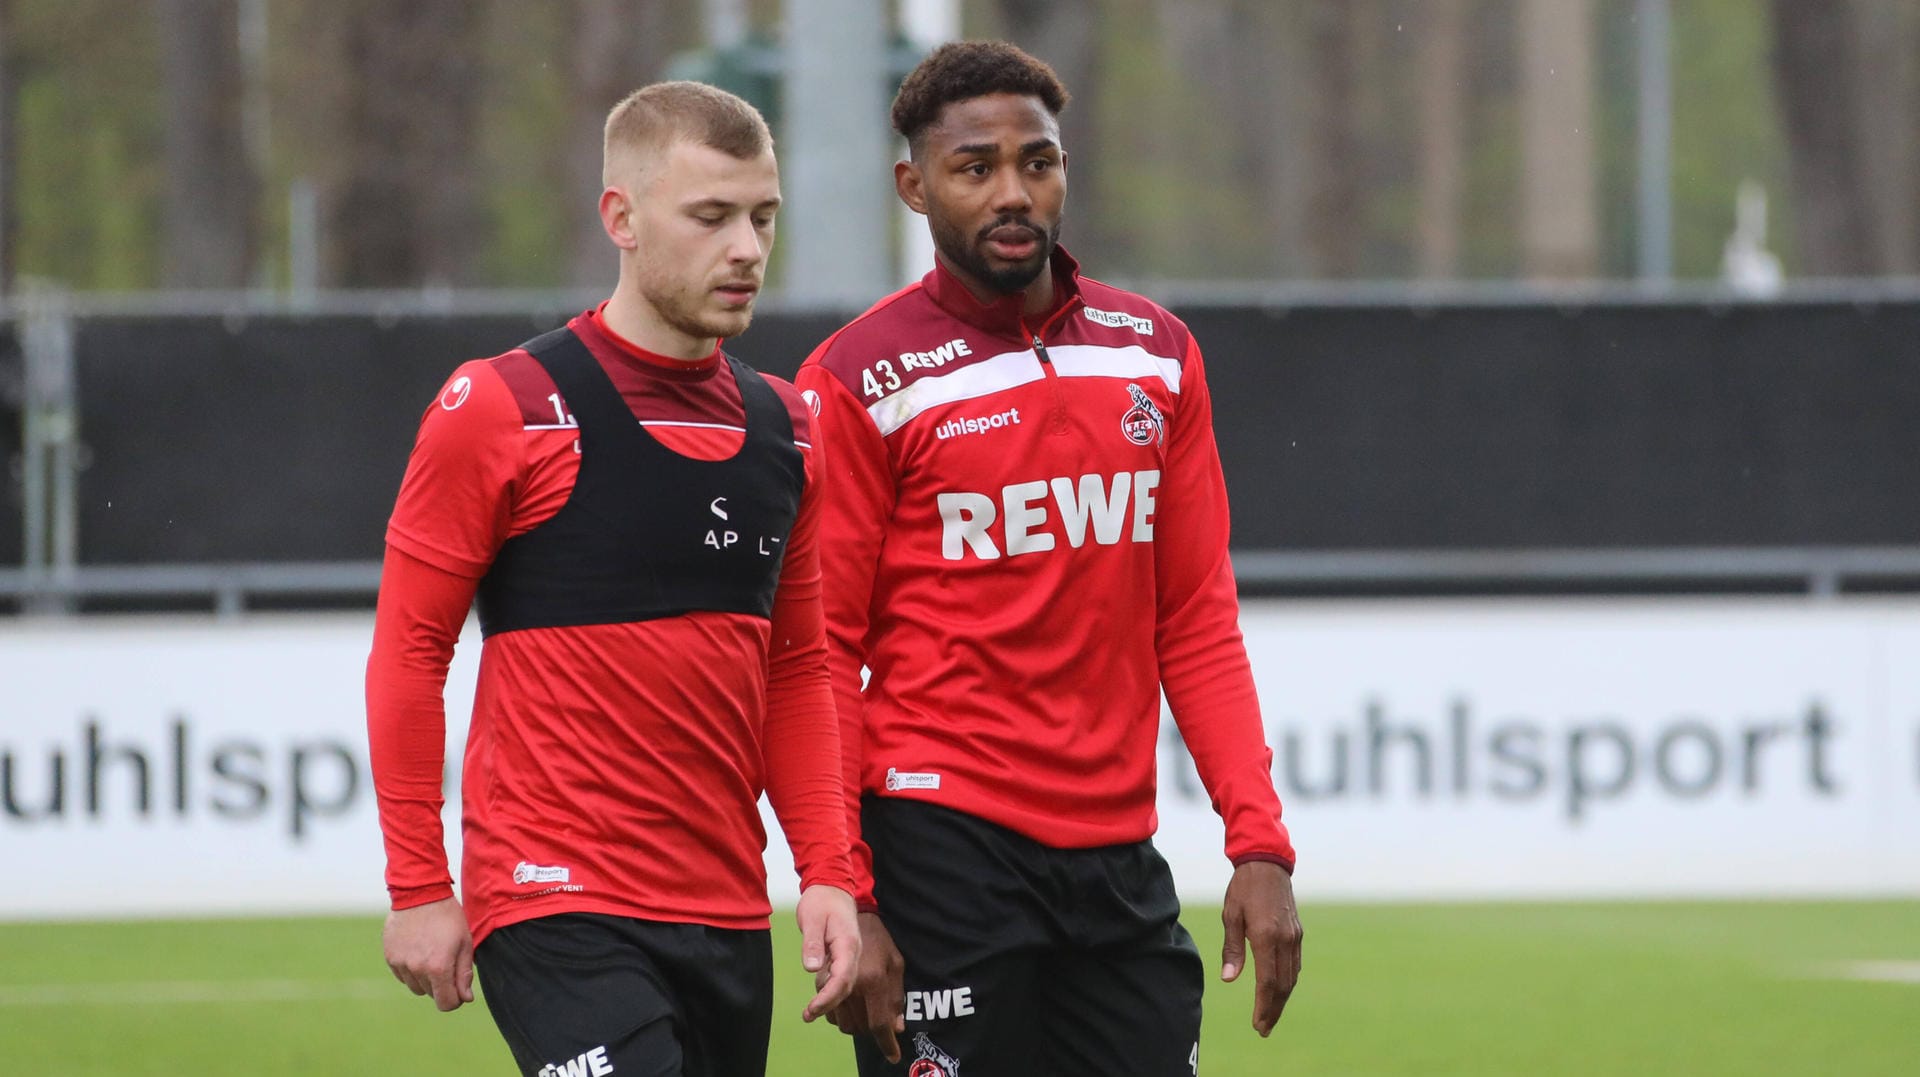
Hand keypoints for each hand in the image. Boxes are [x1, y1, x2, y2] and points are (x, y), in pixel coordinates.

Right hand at [383, 896, 474, 1011]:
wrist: (420, 893)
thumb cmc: (448, 917)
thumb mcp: (464, 943)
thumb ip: (464, 974)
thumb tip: (465, 999)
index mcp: (439, 968)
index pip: (446, 1004)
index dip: (455, 1000)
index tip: (459, 990)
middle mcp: (417, 969)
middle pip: (431, 994)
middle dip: (442, 985)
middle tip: (447, 961)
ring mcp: (401, 964)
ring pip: (416, 987)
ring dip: (425, 978)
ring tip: (432, 953)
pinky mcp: (390, 957)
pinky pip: (402, 976)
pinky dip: (411, 970)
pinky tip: (418, 950)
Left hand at [796, 885, 862, 1021]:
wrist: (832, 887)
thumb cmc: (821, 900)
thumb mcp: (812, 918)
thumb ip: (812, 944)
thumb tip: (811, 969)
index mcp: (847, 944)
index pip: (843, 978)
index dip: (829, 997)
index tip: (812, 1009)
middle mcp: (853, 953)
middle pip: (846, 986)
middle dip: (829, 1004)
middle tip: (807, 1015)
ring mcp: (851, 955)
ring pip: (845, 984)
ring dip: (830, 1001)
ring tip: (810, 1012)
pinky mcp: (844, 956)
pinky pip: (842, 978)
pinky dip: (831, 991)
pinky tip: (819, 998)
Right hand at [826, 911, 906, 1062]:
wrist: (843, 910)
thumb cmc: (877, 937)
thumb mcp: (896, 962)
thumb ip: (896, 996)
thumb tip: (897, 1026)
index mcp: (873, 980)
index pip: (880, 1023)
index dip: (887, 1044)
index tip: (893, 1057)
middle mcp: (852, 986)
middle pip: (860, 1027)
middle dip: (871, 1030)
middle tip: (880, 1020)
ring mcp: (833, 984)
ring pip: (844, 1024)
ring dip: (856, 1024)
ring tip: (866, 1008)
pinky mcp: (821, 982)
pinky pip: (831, 1013)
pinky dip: (841, 1015)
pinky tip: (850, 1002)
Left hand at [1220, 861, 1302, 1036]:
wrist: (1267, 864)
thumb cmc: (1243, 888)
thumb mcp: (1230, 916)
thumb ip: (1232, 949)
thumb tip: (1228, 979)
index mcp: (1266, 936)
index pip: (1267, 982)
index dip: (1263, 1006)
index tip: (1257, 1023)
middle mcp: (1285, 940)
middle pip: (1283, 986)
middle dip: (1274, 1010)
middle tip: (1263, 1029)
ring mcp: (1294, 937)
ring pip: (1291, 977)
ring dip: (1282, 999)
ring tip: (1270, 1016)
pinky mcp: (1297, 933)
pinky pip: (1295, 964)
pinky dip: (1287, 982)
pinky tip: (1279, 990)